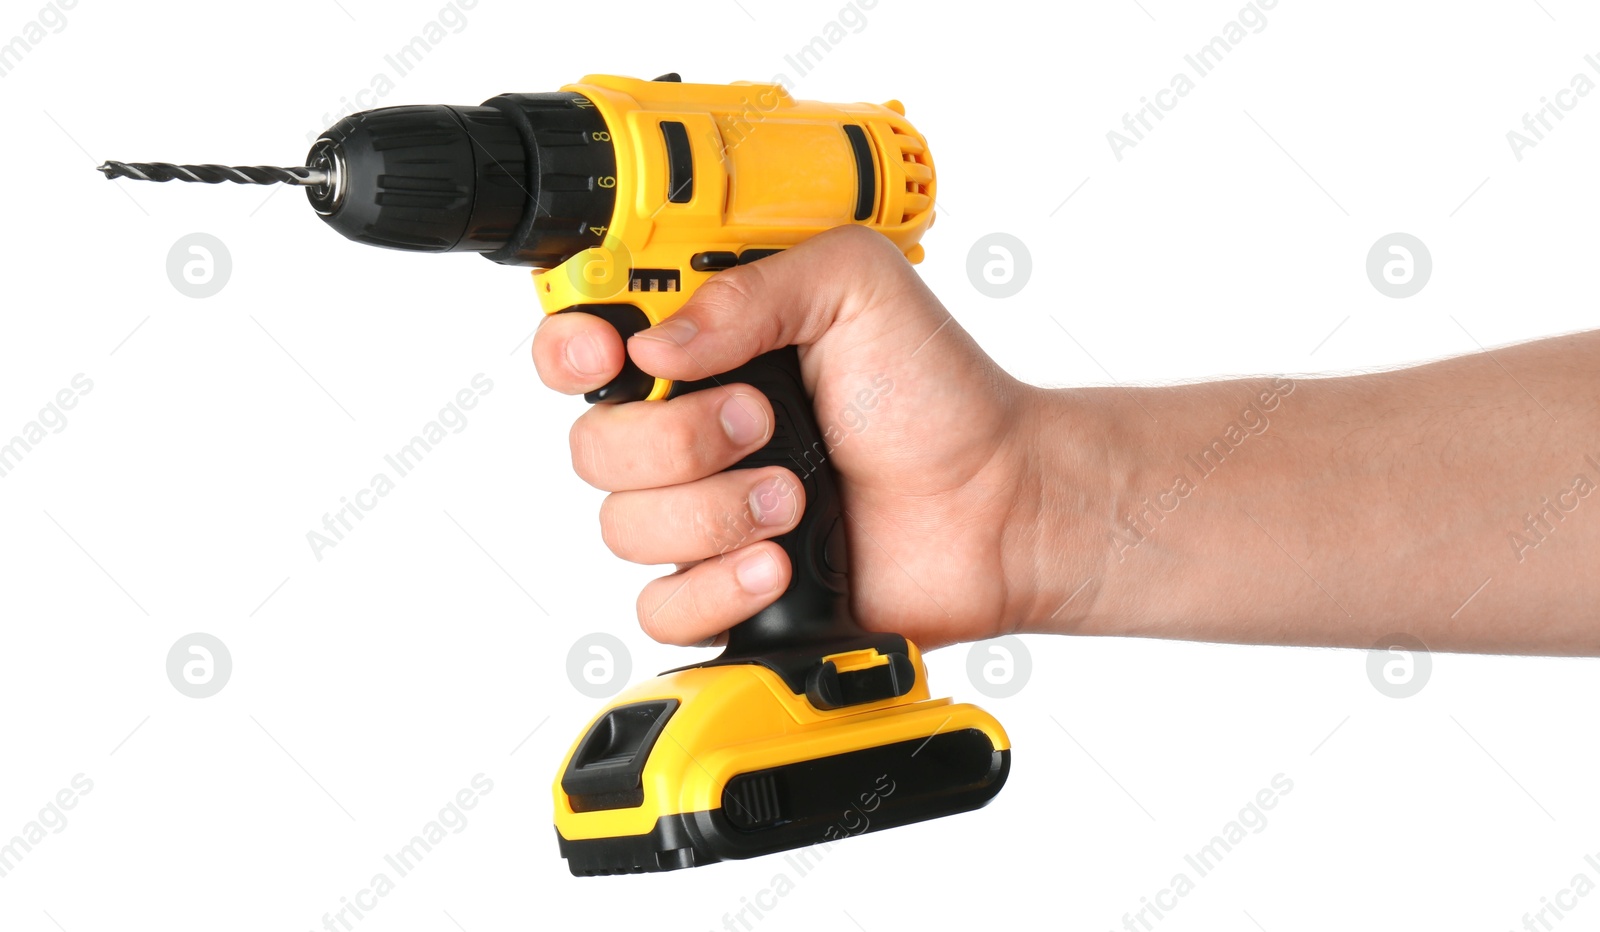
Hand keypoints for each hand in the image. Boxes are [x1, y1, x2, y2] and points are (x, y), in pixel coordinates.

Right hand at [532, 226, 1103, 649]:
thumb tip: (655, 344)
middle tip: (764, 423)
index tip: (608, 355)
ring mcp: (704, 515)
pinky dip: (718, 586)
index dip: (571, 351)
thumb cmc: (936, 395)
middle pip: (593, 446)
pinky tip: (780, 565)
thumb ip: (750, 290)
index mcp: (706, 350)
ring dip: (714, 512)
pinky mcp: (726, 590)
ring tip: (797, 496)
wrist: (996, 504)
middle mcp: (690, 432)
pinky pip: (661, 608)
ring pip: (623, 528)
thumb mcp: (854, 287)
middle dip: (676, 439)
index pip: (582, 345)